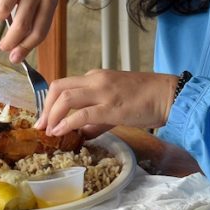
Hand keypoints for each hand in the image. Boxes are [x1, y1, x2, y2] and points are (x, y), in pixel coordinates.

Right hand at [0, 0, 57, 63]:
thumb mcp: (40, 1)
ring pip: (2, 10)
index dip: (26, 47)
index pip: (40, 30)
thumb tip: (16, 53)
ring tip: (3, 8)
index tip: (15, 57)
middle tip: (4, 46)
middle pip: (22, 24)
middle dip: (10, 41)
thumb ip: (32, 23)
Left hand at [34, 69, 177, 138]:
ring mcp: (103, 92)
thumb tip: (81, 133)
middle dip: (45, 107)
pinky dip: (68, 123)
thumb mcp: (115, 104)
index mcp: (95, 77)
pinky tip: (61, 132)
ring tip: (49, 131)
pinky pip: (82, 113)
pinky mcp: (111, 107)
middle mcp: (95, 80)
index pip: (63, 85)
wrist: (168, 95)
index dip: (49, 102)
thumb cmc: (146, 99)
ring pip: (66, 97)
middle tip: (41, 126)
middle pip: (58, 87)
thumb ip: (96, 119)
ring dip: (52, 115)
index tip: (45, 119)